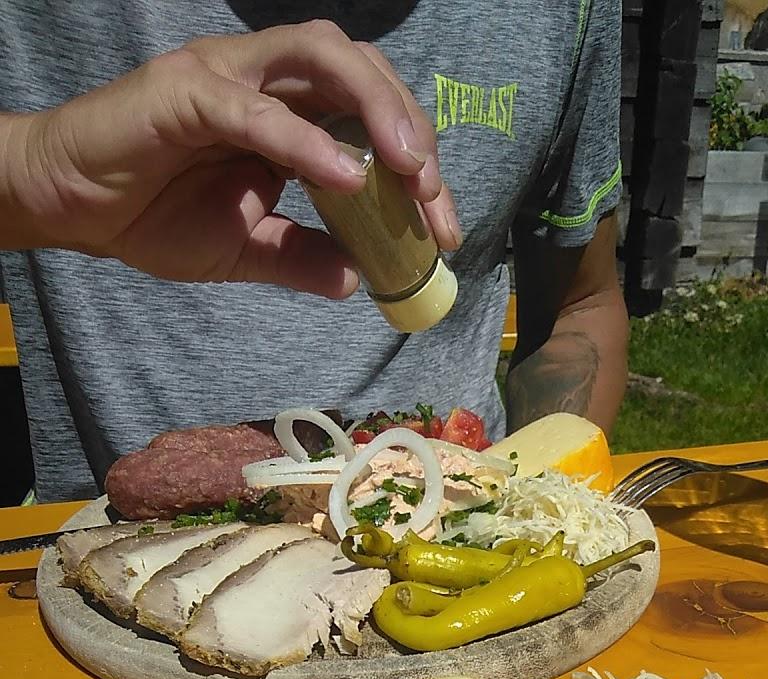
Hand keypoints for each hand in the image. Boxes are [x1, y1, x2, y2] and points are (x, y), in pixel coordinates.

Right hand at [6, 21, 459, 297]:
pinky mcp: (184, 92)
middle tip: (434, 196)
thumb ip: (304, 257)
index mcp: (290, 112)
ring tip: (409, 170)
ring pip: (319, 58)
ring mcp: (226, 77)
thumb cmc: (155, 215)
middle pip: (360, 72)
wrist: (72, 207)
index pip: (372, 119)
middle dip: (411, 129)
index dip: (419, 167)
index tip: (444, 229)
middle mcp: (266, 81)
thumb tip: (360, 281)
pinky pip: (254, 109)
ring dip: (375, 108)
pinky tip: (344, 178)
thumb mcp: (248, 250)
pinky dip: (304, 140)